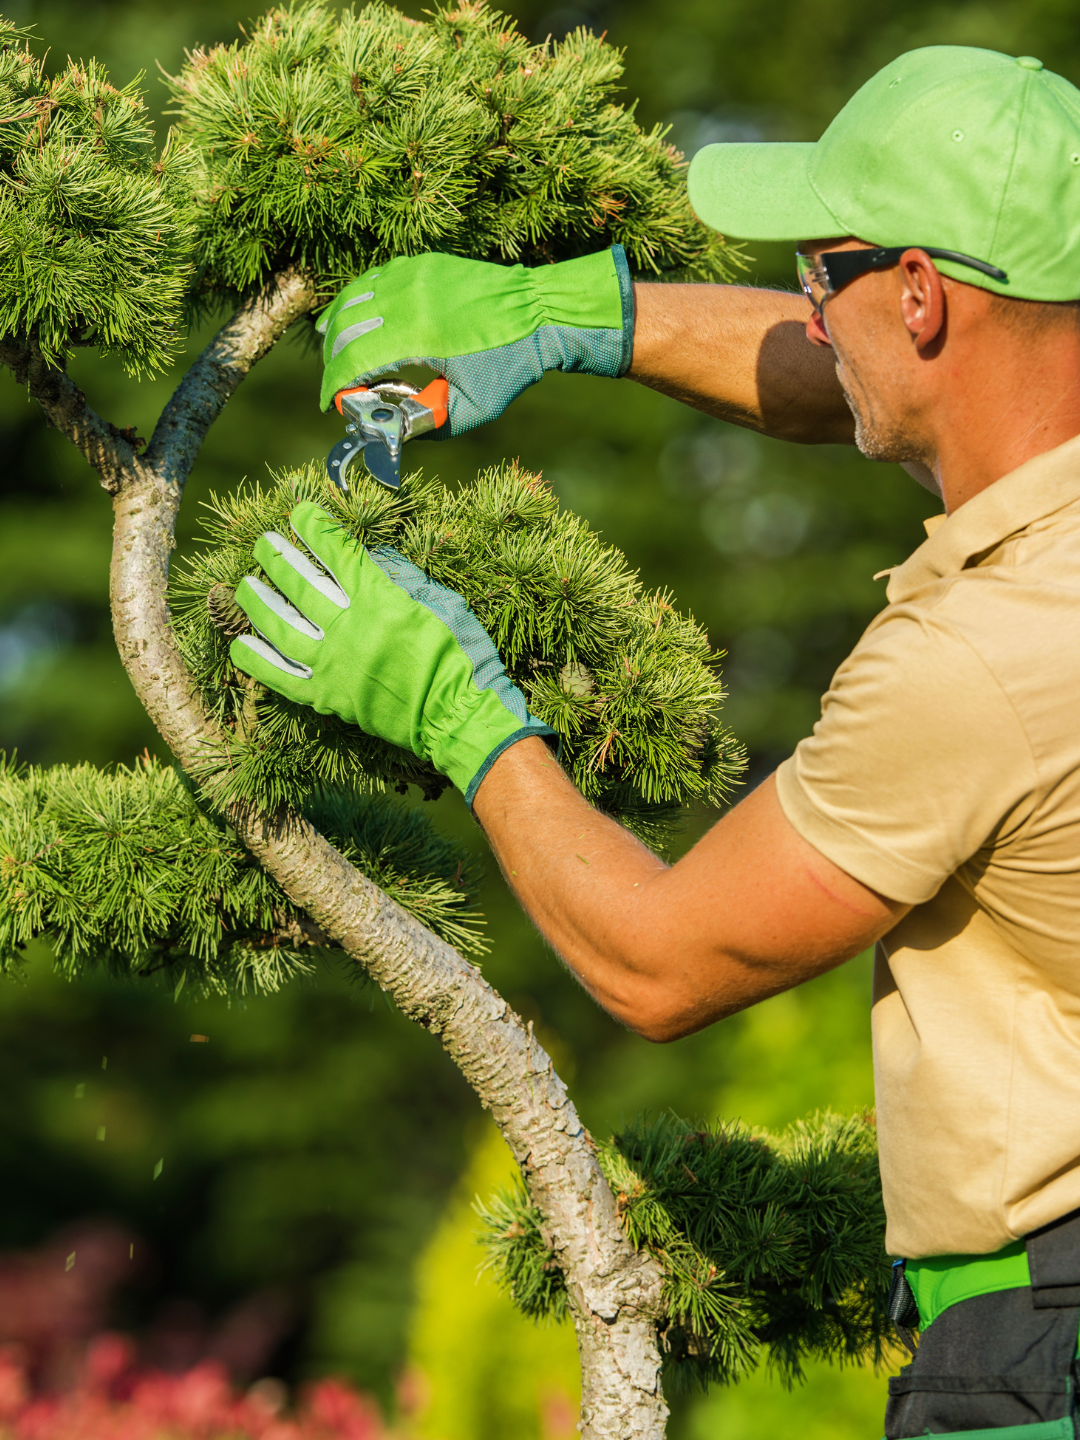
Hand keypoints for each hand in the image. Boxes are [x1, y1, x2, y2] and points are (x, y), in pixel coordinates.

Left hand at [229, 501, 554, 804]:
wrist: (457, 717)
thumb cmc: (462, 656)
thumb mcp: (443, 603)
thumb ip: (404, 578)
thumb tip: (371, 557)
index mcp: (380, 600)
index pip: (337, 553)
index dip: (314, 528)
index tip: (298, 514)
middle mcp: (349, 628)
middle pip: (300, 584)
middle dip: (278, 558)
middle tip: (264, 543)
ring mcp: (333, 665)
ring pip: (280, 626)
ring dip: (258, 602)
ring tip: (245, 585)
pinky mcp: (327, 698)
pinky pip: (281, 677)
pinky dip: (258, 661)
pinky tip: (240, 644)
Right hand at [317, 247, 633, 431]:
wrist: (543, 314)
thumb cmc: (510, 366)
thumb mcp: (471, 410)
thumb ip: (428, 425)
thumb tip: (391, 434)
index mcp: (417, 333)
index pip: (353, 359)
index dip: (334, 385)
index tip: (329, 404)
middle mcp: (408, 297)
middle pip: (345, 327)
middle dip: (333, 360)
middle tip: (337, 385)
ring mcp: (414, 275)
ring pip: (354, 297)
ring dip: (338, 327)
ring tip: (334, 352)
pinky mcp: (424, 265)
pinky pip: (375, 280)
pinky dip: (359, 301)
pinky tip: (357, 318)